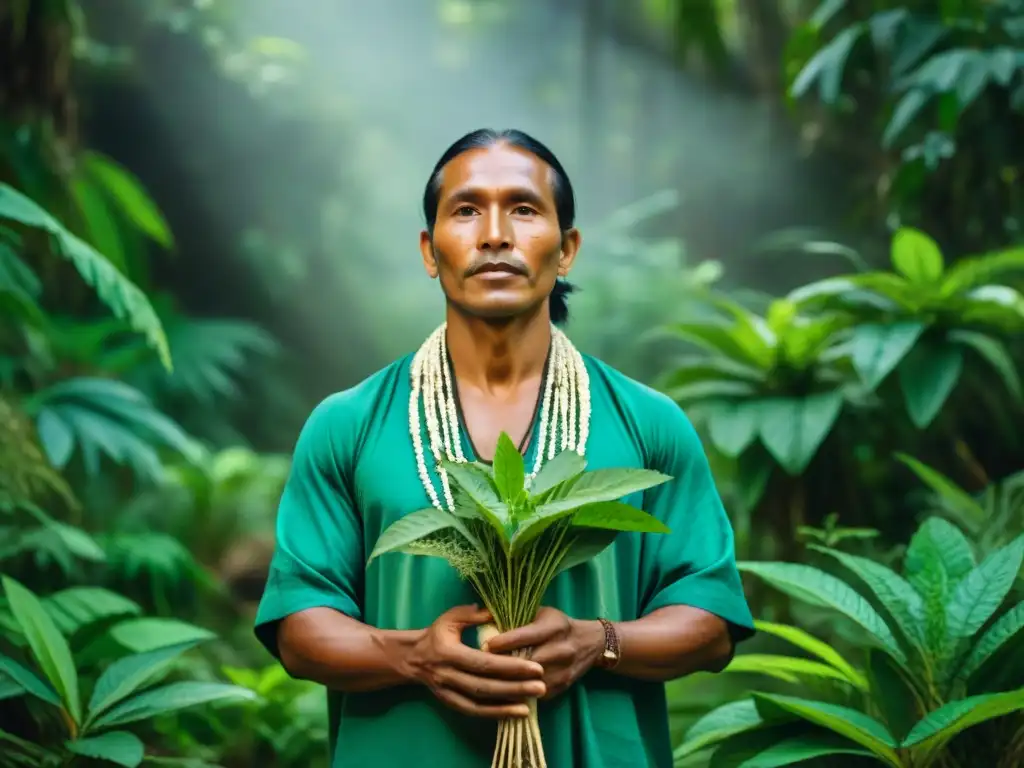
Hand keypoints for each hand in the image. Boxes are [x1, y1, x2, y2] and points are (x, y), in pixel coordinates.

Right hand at [406, 605, 545, 718]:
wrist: (412, 658)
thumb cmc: (436, 634)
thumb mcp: (451, 618)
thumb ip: (472, 615)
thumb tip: (495, 612)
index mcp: (449, 652)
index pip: (483, 662)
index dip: (510, 666)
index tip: (535, 667)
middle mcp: (448, 675)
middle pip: (484, 686)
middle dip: (514, 688)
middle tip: (541, 687)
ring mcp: (447, 692)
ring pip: (479, 703)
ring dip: (506, 706)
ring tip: (532, 704)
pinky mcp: (450, 704)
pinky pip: (474, 712)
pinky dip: (494, 715)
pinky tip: (515, 713)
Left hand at [483, 607, 604, 699]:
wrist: (589, 643)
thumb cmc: (557, 625)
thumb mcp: (541, 613)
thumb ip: (517, 616)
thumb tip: (484, 617)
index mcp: (555, 626)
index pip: (527, 635)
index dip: (504, 641)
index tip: (484, 645)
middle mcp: (562, 649)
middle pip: (528, 662)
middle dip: (503, 665)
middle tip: (479, 667)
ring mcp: (564, 670)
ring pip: (531, 681)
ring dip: (509, 683)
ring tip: (487, 682)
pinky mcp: (563, 686)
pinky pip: (537, 694)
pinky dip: (520, 693)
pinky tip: (504, 692)